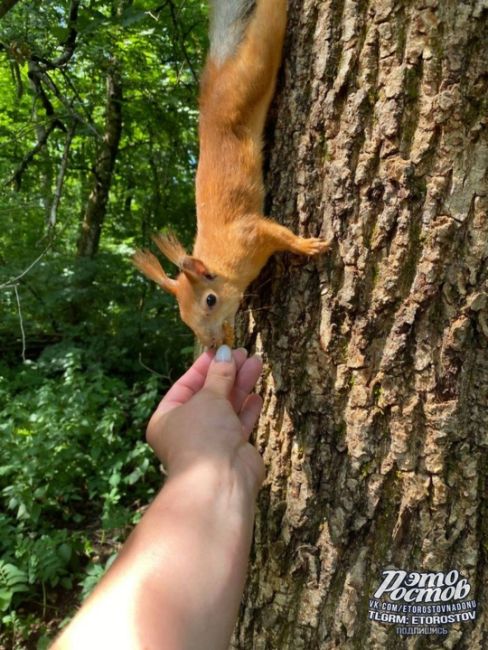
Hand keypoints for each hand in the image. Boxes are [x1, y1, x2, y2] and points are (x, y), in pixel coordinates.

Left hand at [146, 345, 264, 495]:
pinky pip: (239, 424)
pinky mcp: (232, 450)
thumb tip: (226, 352)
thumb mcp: (208, 397)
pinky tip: (257, 394)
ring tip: (256, 362)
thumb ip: (219, 375)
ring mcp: (211, 441)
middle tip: (244, 353)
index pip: (185, 385)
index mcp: (167, 418)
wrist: (219, 481)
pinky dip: (247, 408)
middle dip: (227, 373)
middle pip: (209, 394)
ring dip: (241, 385)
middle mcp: (187, 430)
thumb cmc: (202, 435)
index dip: (204, 366)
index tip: (220, 349)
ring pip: (226, 407)